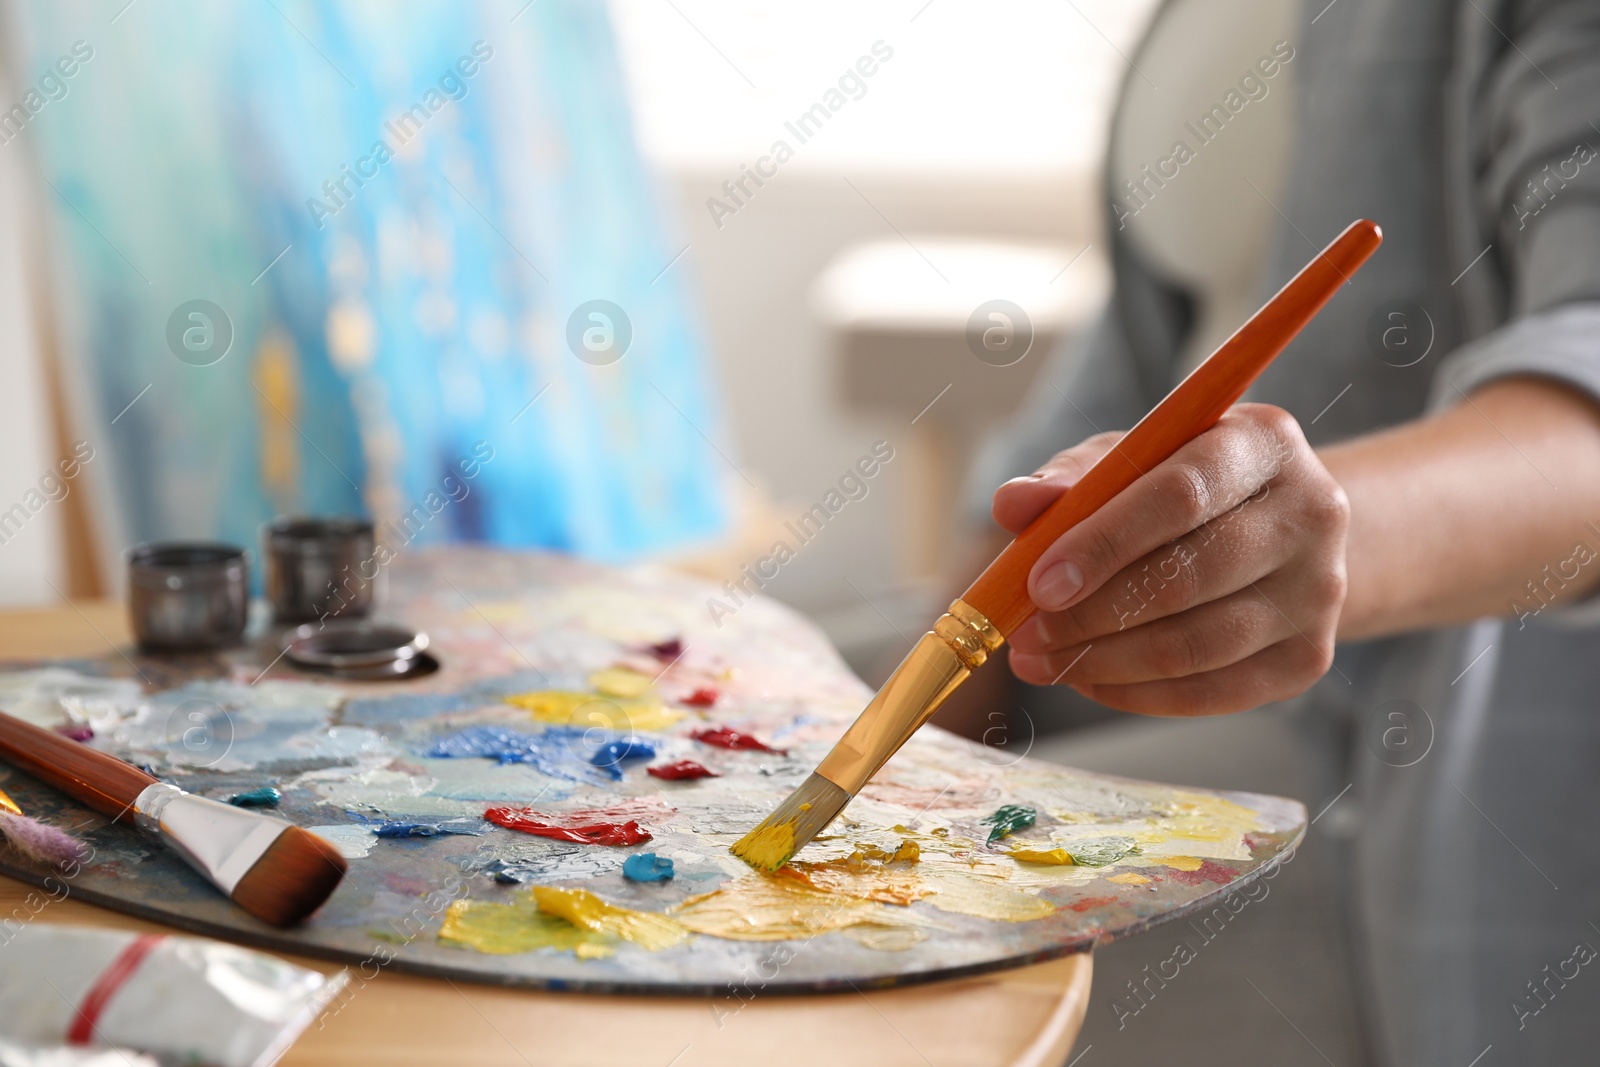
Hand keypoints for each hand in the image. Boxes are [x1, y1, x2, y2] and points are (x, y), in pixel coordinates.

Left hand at [995, 404, 1348, 715]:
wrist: (1283, 537)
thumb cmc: (1185, 490)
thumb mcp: (1129, 462)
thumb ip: (1069, 479)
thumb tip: (1012, 505)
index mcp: (1263, 442)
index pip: (1181, 494)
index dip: (1104, 543)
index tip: (1038, 582)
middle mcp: (1311, 512)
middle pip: (1190, 576)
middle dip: (1092, 614)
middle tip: (1026, 634)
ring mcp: (1320, 592)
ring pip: (1198, 644)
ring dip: (1104, 661)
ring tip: (1041, 661)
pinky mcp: (1310, 659)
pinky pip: (1212, 692)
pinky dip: (1138, 693)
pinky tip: (1088, 679)